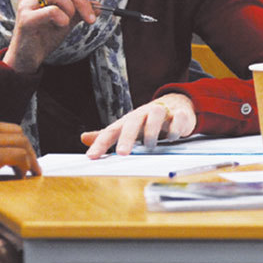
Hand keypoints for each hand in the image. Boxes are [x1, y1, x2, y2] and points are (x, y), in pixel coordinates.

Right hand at [0, 116, 40, 200]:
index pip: (3, 127)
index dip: (15, 141)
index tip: (20, 153)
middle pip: (16, 132)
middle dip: (27, 147)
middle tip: (31, 162)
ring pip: (20, 142)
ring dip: (29, 157)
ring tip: (30, 170)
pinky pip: (17, 156)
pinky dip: (25, 165)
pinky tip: (22, 174)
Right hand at [4, 0, 96, 72]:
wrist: (27, 57)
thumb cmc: (45, 36)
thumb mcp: (67, 21)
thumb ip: (80, 10)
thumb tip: (98, 5)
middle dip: (83, 2)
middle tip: (91, 19)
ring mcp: (26, 3)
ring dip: (73, 12)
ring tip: (68, 24)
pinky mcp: (25, 17)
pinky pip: (53, 11)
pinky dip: (62, 19)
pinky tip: (59, 26)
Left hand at [80, 93, 196, 157]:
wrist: (175, 104)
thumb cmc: (147, 121)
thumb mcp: (127, 128)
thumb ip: (107, 135)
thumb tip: (83, 138)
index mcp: (129, 120)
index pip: (112, 130)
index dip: (101, 143)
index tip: (91, 157)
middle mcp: (144, 114)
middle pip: (133, 122)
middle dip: (127, 137)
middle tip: (122, 153)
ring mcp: (162, 113)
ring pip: (155, 115)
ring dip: (152, 131)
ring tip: (150, 146)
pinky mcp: (179, 114)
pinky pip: (177, 118)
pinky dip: (175, 128)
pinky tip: (173, 138)